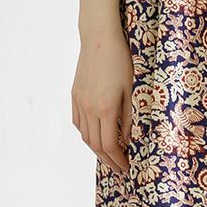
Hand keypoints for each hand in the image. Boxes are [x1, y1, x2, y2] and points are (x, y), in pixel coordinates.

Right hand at [72, 20, 133, 174]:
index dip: (119, 160)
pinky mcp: (74, 95)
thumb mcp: (132, 89)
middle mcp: (89, 109)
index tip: (128, 168)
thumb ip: (129, 117)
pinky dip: (86, 134)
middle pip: (96, 145)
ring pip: (85, 135)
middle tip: (120, 169)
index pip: (110, 146)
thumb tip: (126, 141)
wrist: (98, 38)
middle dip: (109, 161)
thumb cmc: (121, 60)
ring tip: (109, 156)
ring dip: (97, 150)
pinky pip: (78, 122)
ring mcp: (79, 102)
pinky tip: (95, 136)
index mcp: (105, 109)